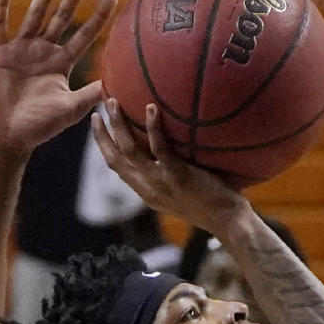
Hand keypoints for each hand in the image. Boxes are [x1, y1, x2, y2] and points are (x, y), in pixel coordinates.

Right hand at [0, 0, 116, 154]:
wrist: (5, 137)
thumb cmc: (38, 127)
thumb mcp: (69, 109)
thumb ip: (90, 94)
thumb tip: (120, 85)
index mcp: (61, 64)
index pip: (84, 35)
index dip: (97, 17)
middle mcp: (42, 51)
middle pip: (61, 16)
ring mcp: (20, 49)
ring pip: (35, 14)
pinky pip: (0, 24)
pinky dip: (2, 5)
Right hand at [92, 101, 246, 237]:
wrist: (226, 220)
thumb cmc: (210, 205)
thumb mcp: (180, 194)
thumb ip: (167, 177)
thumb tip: (165, 155)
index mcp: (146, 192)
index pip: (117, 167)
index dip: (104, 147)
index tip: (98, 127)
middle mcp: (147, 188)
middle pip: (115, 158)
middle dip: (102, 135)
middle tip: (97, 111)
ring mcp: (160, 182)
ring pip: (130, 150)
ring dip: (119, 125)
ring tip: (113, 102)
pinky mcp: (176, 175)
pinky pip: (159, 148)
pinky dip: (153, 127)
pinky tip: (151, 107)